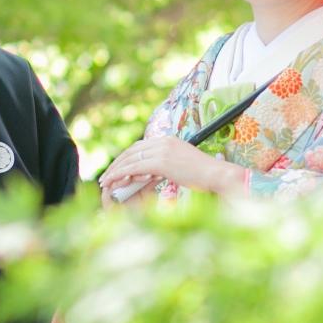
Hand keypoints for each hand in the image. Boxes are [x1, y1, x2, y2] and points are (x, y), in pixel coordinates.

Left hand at [97, 135, 245, 198]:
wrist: (216, 175)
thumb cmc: (203, 175)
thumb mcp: (182, 165)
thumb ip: (167, 165)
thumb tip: (154, 173)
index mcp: (168, 140)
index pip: (140, 146)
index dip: (126, 157)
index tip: (117, 168)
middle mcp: (163, 141)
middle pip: (132, 150)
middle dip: (117, 163)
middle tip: (106, 176)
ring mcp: (162, 150)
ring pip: (130, 159)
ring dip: (115, 170)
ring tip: (106, 181)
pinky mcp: (161, 162)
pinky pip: (134, 168)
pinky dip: (121, 175)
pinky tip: (113, 182)